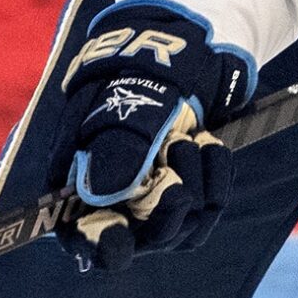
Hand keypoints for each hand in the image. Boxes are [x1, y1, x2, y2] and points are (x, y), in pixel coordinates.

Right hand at [47, 1, 254, 273]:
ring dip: (196, 180)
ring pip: (184, 226)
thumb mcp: (123, 107)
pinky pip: (210, 208)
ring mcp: (154, 204)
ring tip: (192, 136)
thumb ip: (114, 152)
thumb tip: (101, 197)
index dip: (98, 244)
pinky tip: (212, 143)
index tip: (117, 235)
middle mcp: (117, 205)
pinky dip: (216, 176)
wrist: (175, 53)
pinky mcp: (189, 196)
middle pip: (147, 238)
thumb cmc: (133, 78)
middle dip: (168, 198)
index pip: (84, 238)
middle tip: (177, 147)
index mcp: (81, 187)